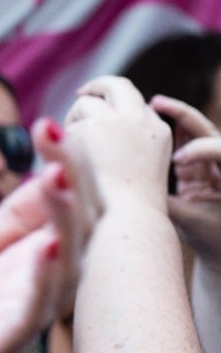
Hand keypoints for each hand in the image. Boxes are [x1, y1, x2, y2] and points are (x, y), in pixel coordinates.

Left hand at [0, 132, 81, 352]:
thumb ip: (10, 220)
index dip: (64, 168)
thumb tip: (51, 171)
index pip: (64, 211)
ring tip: (58, 178)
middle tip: (56, 135)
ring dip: (63, 223)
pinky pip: (29, 314)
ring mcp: (20, 319)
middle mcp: (37, 290)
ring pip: (62, 271)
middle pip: (75, 234)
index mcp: (31, 264)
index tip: (49, 124)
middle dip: (70, 183)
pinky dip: (39, 280)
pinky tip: (45, 246)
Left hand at [57, 75, 171, 216]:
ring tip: (75, 150)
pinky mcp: (88, 128)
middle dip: (97, 86)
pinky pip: (66, 125)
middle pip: (116, 85)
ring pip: (85, 103)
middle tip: (82, 93)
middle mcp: (139, 119)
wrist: (124, 218)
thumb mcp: (141, 166)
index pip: (136, 103)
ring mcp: (114, 121)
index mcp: (158, 130)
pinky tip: (72, 164)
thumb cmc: (129, 204)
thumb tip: (108, 115)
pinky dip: (62, 139)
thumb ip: (129, 139)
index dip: (117, 105)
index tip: (103, 107)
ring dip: (76, 118)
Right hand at [151, 94, 220, 266]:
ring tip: (152, 104)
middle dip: (183, 115)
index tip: (177, 161)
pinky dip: (166, 130)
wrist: (220, 249)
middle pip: (206, 130)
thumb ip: (170, 205)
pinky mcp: (195, 167)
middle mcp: (220, 164)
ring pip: (193, 132)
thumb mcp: (194, 224)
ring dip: (174, 116)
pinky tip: (146, 119)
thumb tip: (139, 190)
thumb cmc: (214, 240)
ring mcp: (208, 164)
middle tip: (157, 103)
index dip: (199, 149)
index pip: (220, 149)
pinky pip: (182, 142)